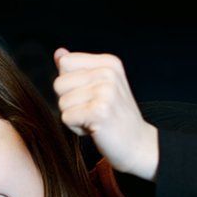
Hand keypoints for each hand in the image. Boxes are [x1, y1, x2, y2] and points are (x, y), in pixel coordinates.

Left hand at [52, 48, 159, 179]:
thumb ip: (77, 69)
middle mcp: (108, 73)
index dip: (69, 83)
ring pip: (62, 102)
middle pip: (59, 83)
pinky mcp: (100, 111)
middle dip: (69, 102)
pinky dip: (76, 128)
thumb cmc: (114, 115)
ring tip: (95, 119)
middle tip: (92, 110)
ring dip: (74, 116)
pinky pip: (66, 117)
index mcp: (109, 62)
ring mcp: (106, 91)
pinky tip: (95, 128)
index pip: (65, 63)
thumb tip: (59, 53)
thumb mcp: (99, 86)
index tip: (90, 95)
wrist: (138, 144)